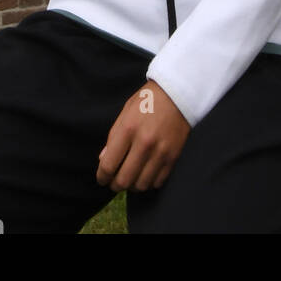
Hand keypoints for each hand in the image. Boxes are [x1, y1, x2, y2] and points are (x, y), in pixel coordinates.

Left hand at [96, 78, 189, 192]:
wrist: (178, 94)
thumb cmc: (148, 100)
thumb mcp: (126, 111)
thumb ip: (113, 136)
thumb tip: (103, 160)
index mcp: (129, 129)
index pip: (109, 165)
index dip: (102, 177)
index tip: (102, 178)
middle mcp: (144, 143)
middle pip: (124, 180)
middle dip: (115, 185)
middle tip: (114, 182)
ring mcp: (160, 152)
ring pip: (141, 185)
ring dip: (133, 185)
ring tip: (131, 177)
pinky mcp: (173, 157)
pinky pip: (157, 182)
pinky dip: (149, 182)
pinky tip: (145, 174)